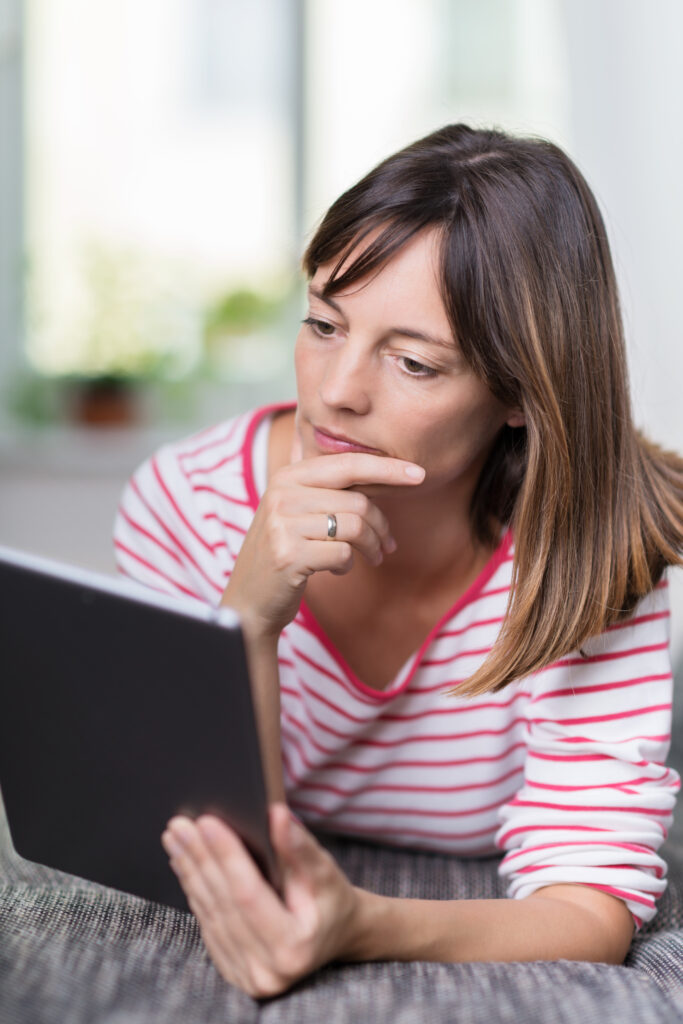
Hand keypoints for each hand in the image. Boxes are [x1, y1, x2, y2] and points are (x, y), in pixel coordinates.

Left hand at [161, 804, 361, 997]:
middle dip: (199, 858)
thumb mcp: (324, 871)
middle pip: (223, 903)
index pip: (248, 894)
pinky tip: (185, 863)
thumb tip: (276, 815)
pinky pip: (207, 924)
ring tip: (176, 838)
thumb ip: (299, 846)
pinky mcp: (233, 972)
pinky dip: (194, 890)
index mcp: (294, 947)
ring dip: (190, 871)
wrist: (336, 935)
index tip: (206, 821)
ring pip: (209, 913)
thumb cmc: (331, 899)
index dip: (226, 855)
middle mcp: (267, 971)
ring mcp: (247, 976)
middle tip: (180, 825)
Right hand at [220, 452, 424, 637]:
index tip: (418, 474)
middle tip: (387, 545)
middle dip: (381, 526)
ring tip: (370, 558)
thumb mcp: (299, 512)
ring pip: (355, 527)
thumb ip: (332, 492)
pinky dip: (348, 565)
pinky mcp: (288, 555)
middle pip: (358, 501)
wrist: (248, 601)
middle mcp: (282, 494)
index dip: (386, 468)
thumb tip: (389, 476)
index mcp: (288, 476)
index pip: (348, 463)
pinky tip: (338, 570)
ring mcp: (282, 524)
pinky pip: (343, 554)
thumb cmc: (285, 553)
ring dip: (371, 547)